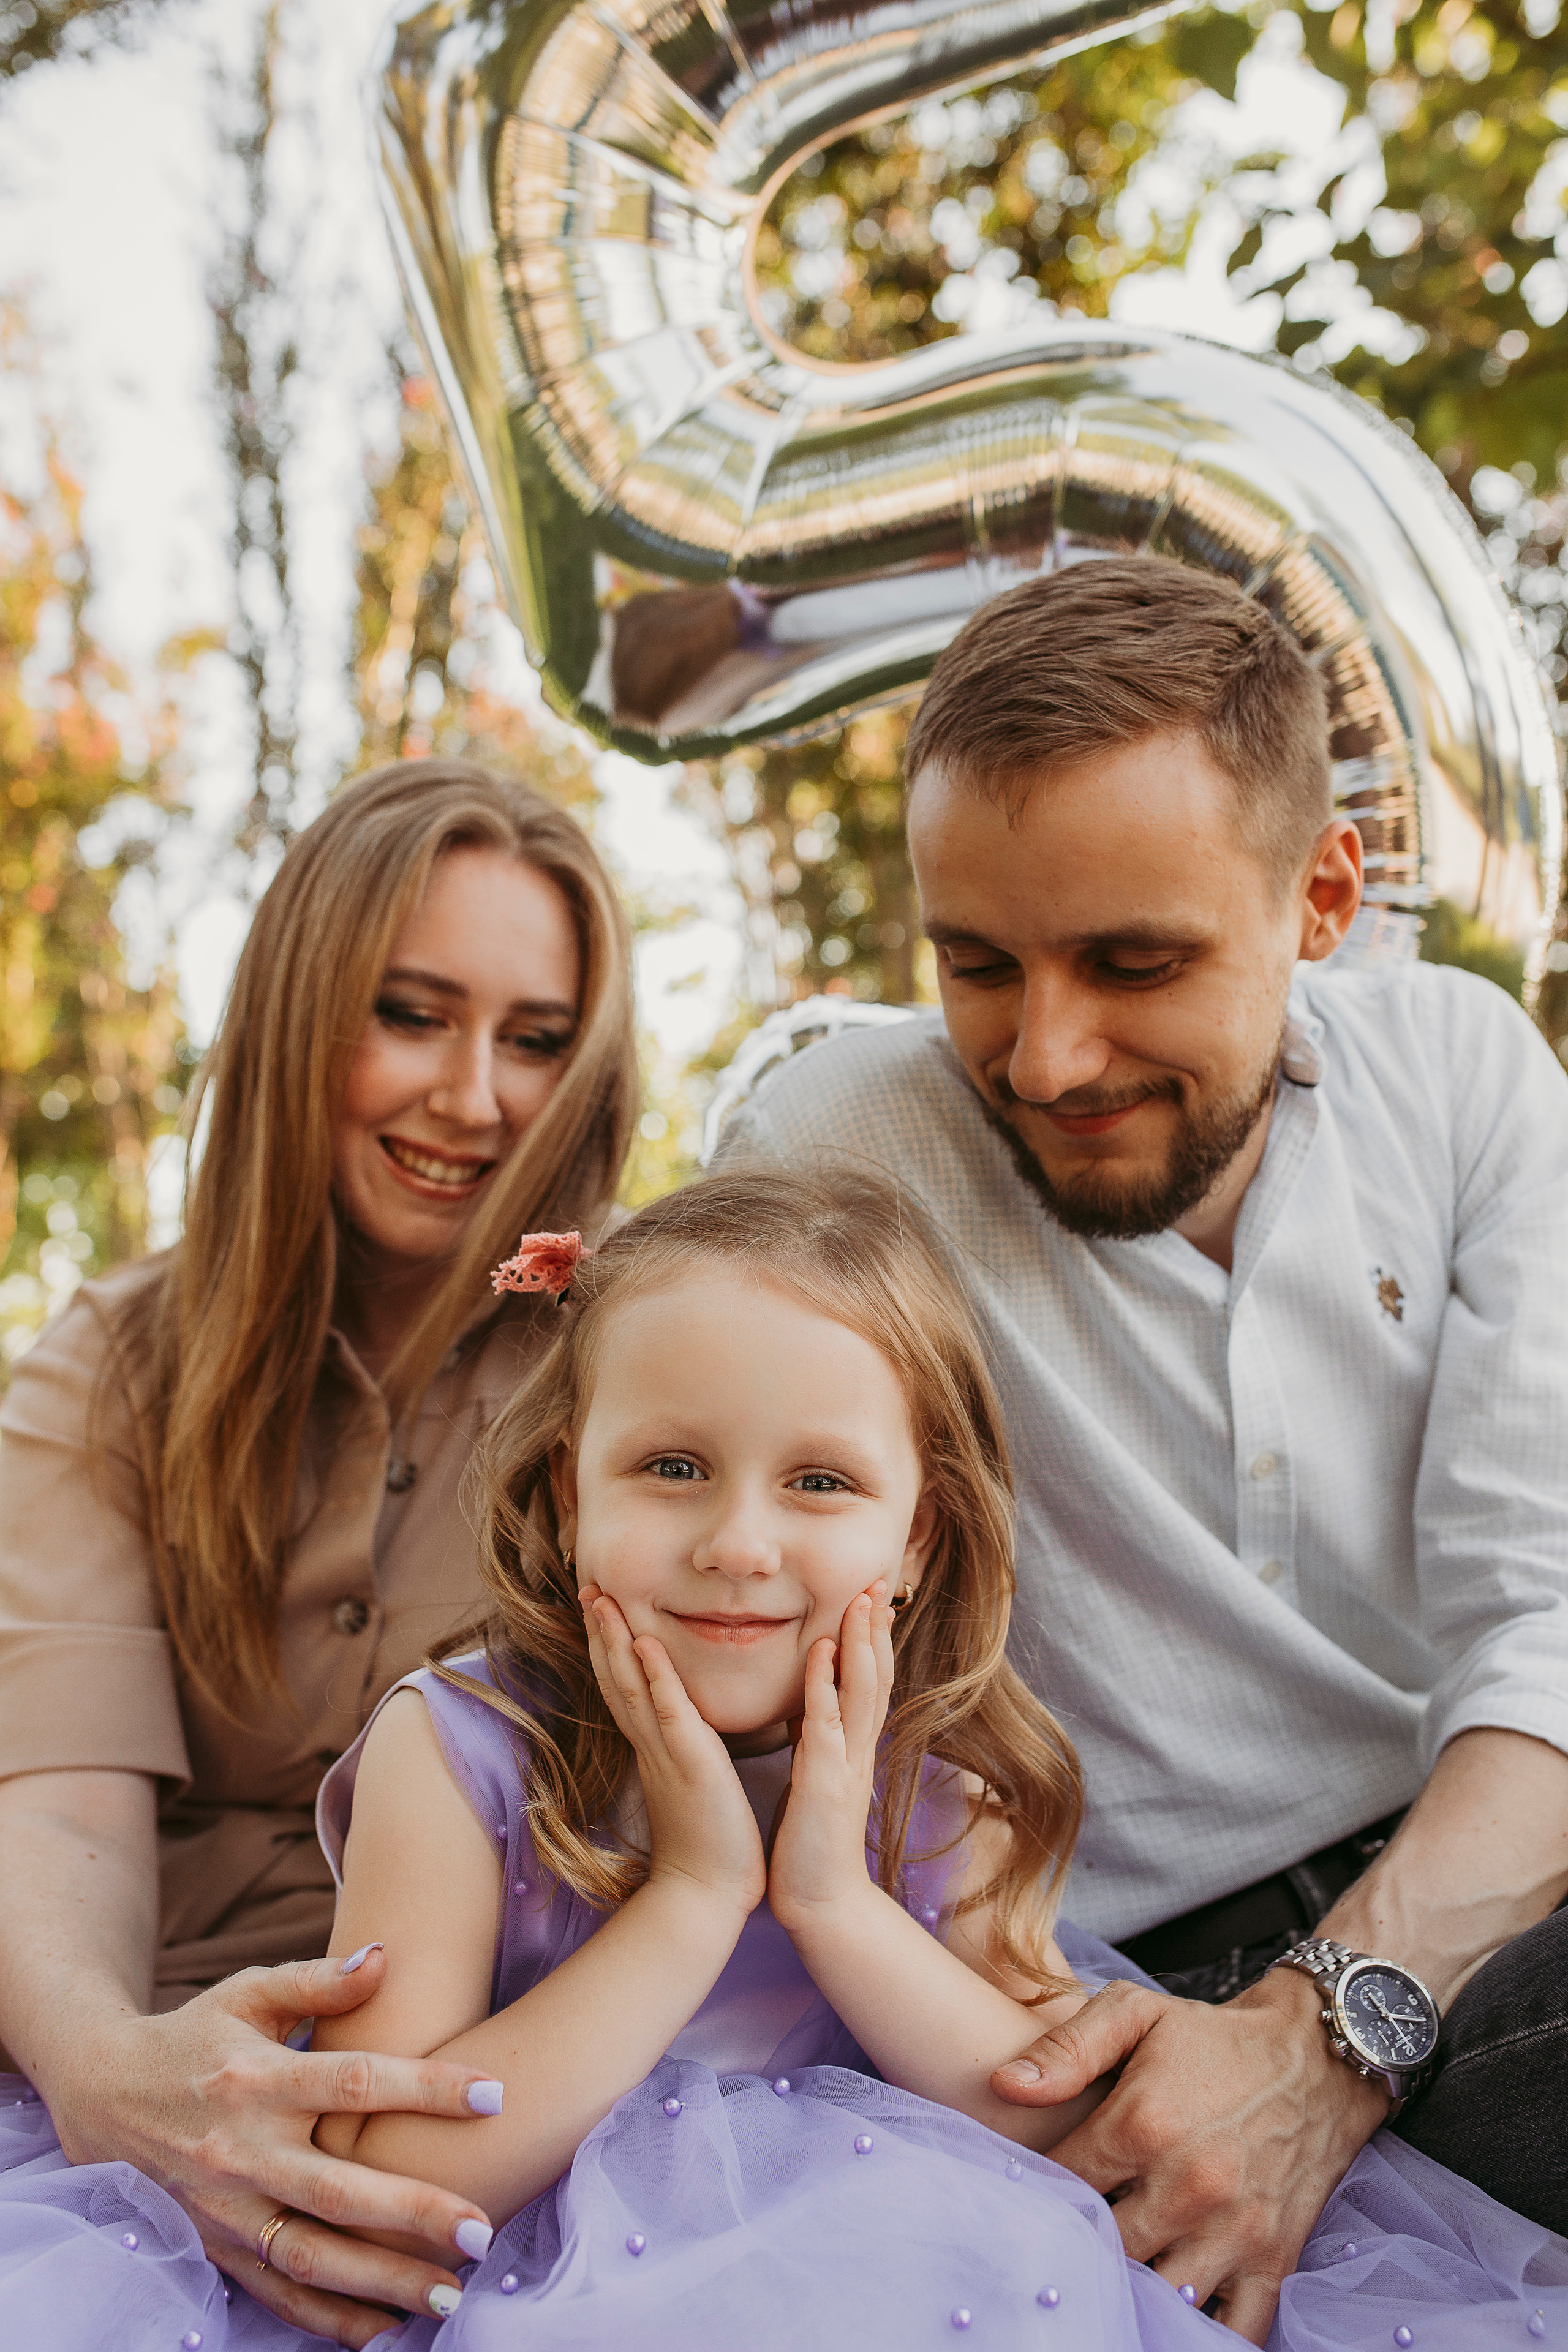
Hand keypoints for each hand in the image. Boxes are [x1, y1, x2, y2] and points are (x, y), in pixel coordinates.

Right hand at [46, 1950, 511, 2347]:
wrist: (103, 2096)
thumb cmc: (194, 2036)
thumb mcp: (247, 1994)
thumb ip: (316, 1979)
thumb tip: (385, 1955)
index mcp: (258, 2079)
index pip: (355, 2082)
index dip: (426, 2089)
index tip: (496, 2094)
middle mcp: (243, 2150)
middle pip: (339, 2189)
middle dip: (414, 2213)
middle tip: (482, 2232)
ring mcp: (225, 2209)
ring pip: (311, 2256)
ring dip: (381, 2282)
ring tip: (449, 2296)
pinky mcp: (215, 2248)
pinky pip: (277, 2292)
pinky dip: (327, 2320)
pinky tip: (384, 2332)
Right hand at [581, 1586, 766, 1915]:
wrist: (708, 1897)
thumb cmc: (709, 1844)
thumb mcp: (692, 1784)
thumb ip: (684, 1753)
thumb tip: (684, 1732)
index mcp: (654, 1749)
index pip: (625, 1688)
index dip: (609, 1648)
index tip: (599, 1609)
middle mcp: (651, 1746)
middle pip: (617, 1679)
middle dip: (600, 1633)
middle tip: (588, 1588)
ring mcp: (666, 1753)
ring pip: (633, 1686)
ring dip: (615, 1641)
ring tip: (601, 1600)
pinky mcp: (690, 1765)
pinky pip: (669, 1712)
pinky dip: (657, 1675)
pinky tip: (644, 1642)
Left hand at [767, 1584, 891, 1932]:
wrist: (820, 1904)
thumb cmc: (811, 1843)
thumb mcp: (817, 1776)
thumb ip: (818, 1738)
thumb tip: (812, 1700)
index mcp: (853, 1748)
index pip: (871, 1681)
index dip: (875, 1638)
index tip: (874, 1595)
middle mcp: (857, 1750)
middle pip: (877, 1675)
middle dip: (878, 1627)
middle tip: (879, 1579)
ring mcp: (845, 1764)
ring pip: (861, 1691)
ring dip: (862, 1643)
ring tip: (863, 1600)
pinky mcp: (824, 1783)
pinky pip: (826, 1723)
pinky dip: (826, 1684)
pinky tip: (824, 1651)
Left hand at [987, 1966, 1386, 2341]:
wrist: (1316, 2056)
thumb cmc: (1214, 2036)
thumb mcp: (1137, 2013)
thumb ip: (1067, 2049)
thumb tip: (1004, 2087)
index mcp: (1144, 2124)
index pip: (1064, 2185)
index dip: (1038, 2193)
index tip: (1028, 2193)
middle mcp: (1188, 2185)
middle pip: (1104, 2249)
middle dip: (1080, 2245)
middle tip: (1064, 2237)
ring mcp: (1234, 2229)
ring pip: (1159, 2296)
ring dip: (1132, 2288)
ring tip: (1112, 2269)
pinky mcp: (1274, 2258)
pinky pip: (1234, 2329)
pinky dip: (1199, 2330)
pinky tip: (1169, 2312)